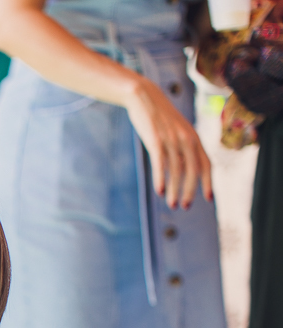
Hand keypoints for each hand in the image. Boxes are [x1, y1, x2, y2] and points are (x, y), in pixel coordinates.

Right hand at [122, 76, 212, 209]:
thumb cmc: (158, 116)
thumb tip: (181, 166)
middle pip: (193, 170)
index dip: (209, 182)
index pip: (206, 164)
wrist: (143, 96)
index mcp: (194, 137)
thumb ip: (181, 146)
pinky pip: (161, 163)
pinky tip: (159, 191)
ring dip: (175, 190)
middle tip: (185, 206)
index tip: (208, 199)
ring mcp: (172, 139)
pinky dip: (161, 178)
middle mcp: (186, 138)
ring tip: (172, 204)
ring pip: (177, 170)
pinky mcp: (156, 139)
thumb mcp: (175, 130)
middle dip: (190, 191)